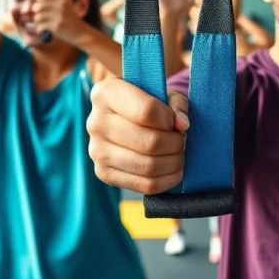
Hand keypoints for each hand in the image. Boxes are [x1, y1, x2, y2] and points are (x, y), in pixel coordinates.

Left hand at [33, 0, 83, 42]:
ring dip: (38, 22)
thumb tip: (34, 4)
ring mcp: (58, 17)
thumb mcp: (65, 8)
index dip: (38, 0)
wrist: (80, 33)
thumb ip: (52, 3)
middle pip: (37, 6)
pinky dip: (40, 30)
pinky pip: (40, 26)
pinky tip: (44, 31)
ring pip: (37, 17)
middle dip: (36, 12)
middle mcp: (60, 7)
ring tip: (43, 25)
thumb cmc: (70, 20)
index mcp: (61, 0)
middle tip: (40, 17)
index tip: (39, 5)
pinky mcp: (56, 27)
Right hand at [86, 78, 189, 194]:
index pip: (145, 111)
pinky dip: (167, 181)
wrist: (125, 119)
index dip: (169, 120)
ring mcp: (96, 150)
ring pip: (148, 166)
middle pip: (149, 142)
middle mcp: (95, 122)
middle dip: (175, 144)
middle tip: (182, 141)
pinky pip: (144, 185)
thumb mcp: (164, 94)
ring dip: (173, 162)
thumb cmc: (148, 103)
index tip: (174, 121)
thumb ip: (177, 104)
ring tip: (179, 154)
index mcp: (106, 93)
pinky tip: (173, 171)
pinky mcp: (103, 173)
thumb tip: (182, 125)